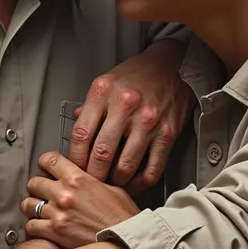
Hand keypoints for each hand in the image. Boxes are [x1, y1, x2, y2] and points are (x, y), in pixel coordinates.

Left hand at [22, 152, 138, 248]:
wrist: (126, 243)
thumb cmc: (124, 218)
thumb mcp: (113, 189)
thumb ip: (93, 181)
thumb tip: (84, 179)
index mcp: (79, 179)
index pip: (50, 160)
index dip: (45, 163)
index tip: (45, 167)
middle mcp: (65, 193)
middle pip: (35, 182)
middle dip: (38, 187)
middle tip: (43, 192)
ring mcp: (57, 213)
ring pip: (28, 204)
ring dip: (32, 207)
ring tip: (39, 210)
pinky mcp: (54, 232)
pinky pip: (30, 225)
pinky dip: (34, 226)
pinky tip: (41, 227)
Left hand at [68, 39, 194, 191]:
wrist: (173, 64)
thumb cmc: (138, 73)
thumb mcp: (106, 80)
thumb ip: (90, 105)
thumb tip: (75, 123)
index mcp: (104, 92)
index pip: (81, 134)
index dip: (75, 158)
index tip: (74, 168)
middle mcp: (125, 106)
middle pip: (101, 154)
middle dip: (93, 175)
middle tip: (90, 183)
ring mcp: (148, 121)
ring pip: (125, 166)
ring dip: (116, 182)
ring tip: (110, 184)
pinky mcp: (167, 133)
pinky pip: (152, 168)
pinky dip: (141, 183)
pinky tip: (133, 183)